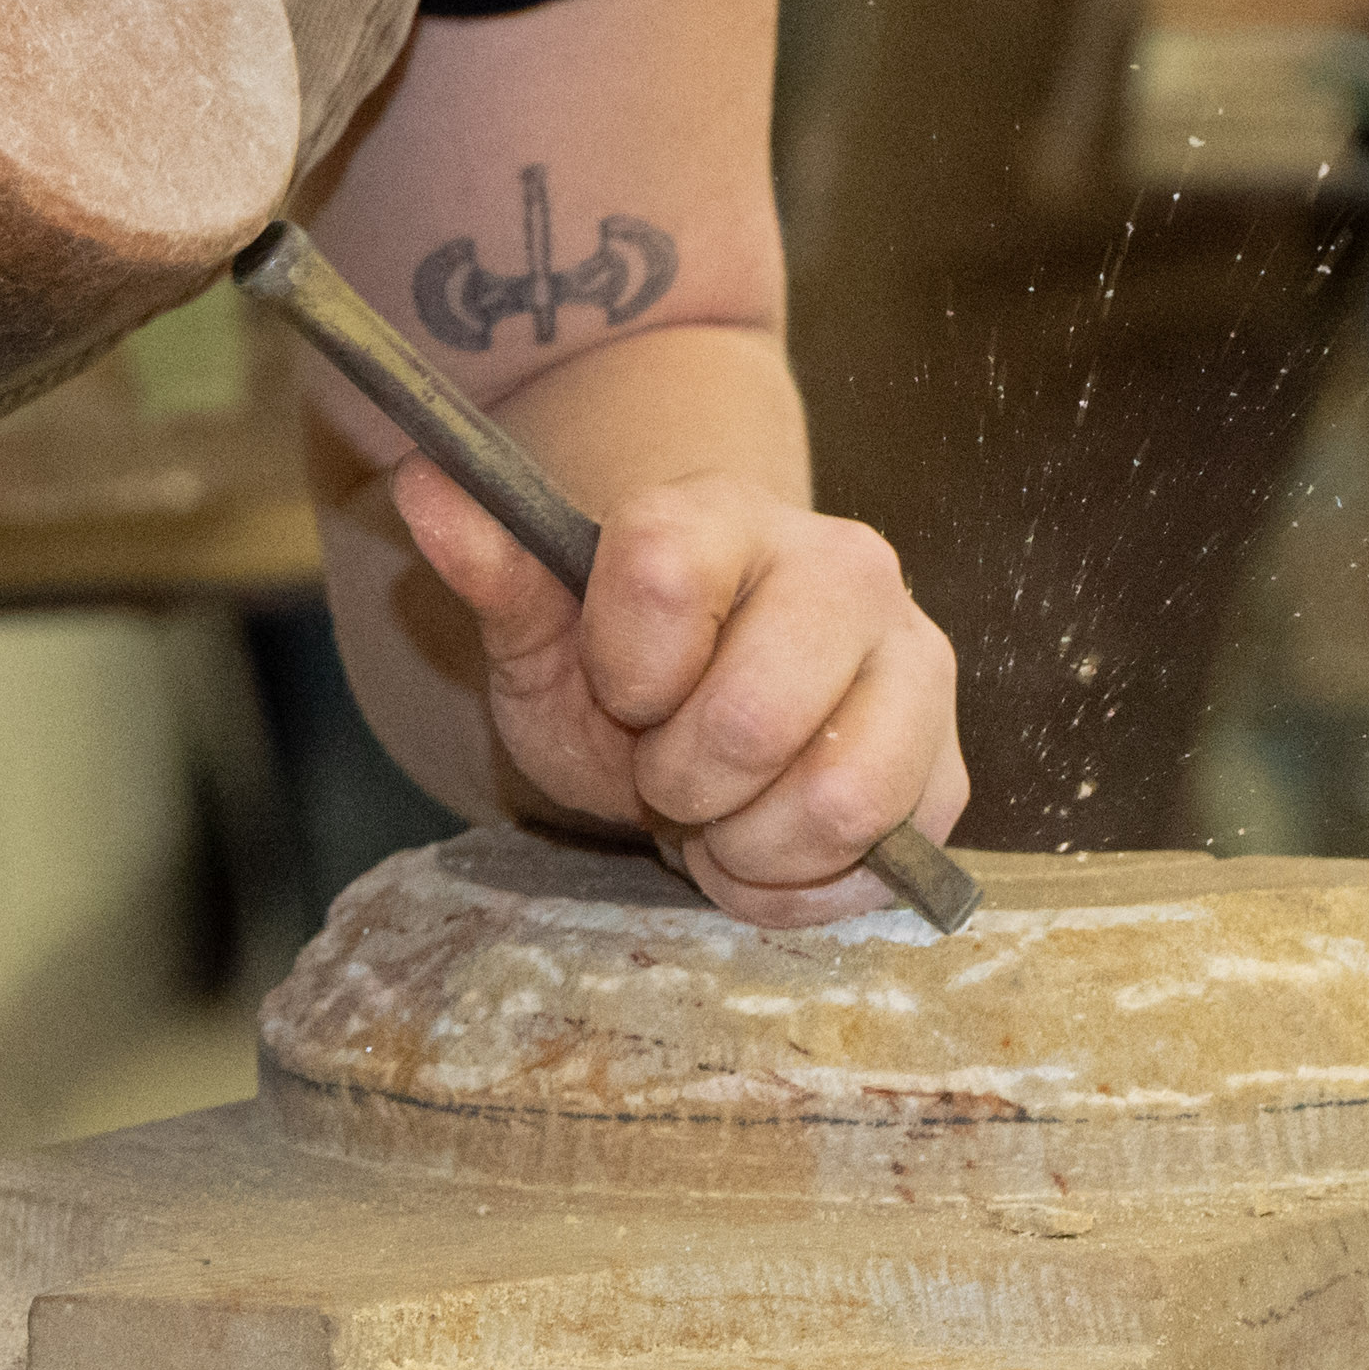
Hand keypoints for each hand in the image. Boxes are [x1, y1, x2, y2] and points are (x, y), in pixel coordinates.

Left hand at [388, 465, 969, 927]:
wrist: (713, 712)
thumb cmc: (624, 678)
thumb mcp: (543, 640)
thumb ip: (495, 571)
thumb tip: (419, 482)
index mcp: (729, 514)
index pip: (658, 578)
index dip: (622, 668)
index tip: (621, 686)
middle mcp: (844, 565)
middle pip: (752, 712)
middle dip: (683, 776)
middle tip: (671, 769)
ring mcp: (915, 660)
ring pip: (834, 798)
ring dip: (745, 842)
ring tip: (723, 810)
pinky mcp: (949, 764)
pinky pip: (877, 861)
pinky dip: (799, 886)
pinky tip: (769, 845)